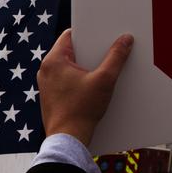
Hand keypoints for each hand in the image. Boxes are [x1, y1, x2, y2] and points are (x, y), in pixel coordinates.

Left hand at [36, 29, 133, 146]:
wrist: (68, 139)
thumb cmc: (81, 110)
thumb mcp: (104, 80)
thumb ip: (116, 57)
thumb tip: (125, 40)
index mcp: (53, 61)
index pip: (70, 35)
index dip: (88, 34)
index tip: (101, 37)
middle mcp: (46, 70)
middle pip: (71, 51)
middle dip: (89, 52)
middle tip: (104, 56)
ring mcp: (46, 84)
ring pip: (68, 67)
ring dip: (84, 68)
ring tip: (100, 74)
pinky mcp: (51, 97)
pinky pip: (66, 81)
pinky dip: (78, 81)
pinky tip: (92, 89)